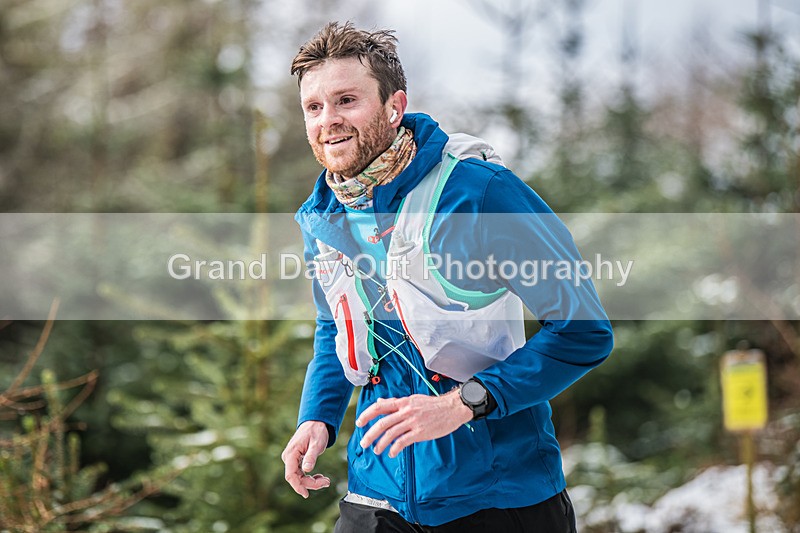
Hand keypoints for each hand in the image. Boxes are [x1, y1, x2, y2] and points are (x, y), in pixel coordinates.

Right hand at [281, 421, 330, 497]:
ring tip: (325, 480)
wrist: (316, 422)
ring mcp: (292, 459)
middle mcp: (289, 457)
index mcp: (291, 454)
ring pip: (299, 477)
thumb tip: (307, 470)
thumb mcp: (316, 444)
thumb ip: (311, 456)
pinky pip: (301, 473)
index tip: (306, 494)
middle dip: (311, 483)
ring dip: (312, 481)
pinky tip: (320, 477)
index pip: (291, 475)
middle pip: (296, 478)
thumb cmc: (316, 431)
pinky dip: (310, 477)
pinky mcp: (297, 460)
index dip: (298, 486)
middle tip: (326, 482)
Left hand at [356, 391, 472, 458]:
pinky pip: (403, 441)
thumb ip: (396, 403)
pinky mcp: (420, 432)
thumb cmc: (434, 405)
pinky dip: (394, 448)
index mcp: (403, 402)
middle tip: (363, 442)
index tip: (359, 422)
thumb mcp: (413, 399)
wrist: (453, 408)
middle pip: (382, 422)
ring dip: (380, 444)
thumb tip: (380, 402)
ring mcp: (413, 422)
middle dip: (370, 434)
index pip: (380, 407)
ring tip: (376, 450)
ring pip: (390, 433)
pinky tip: (392, 453)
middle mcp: (406, 411)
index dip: (367, 414)